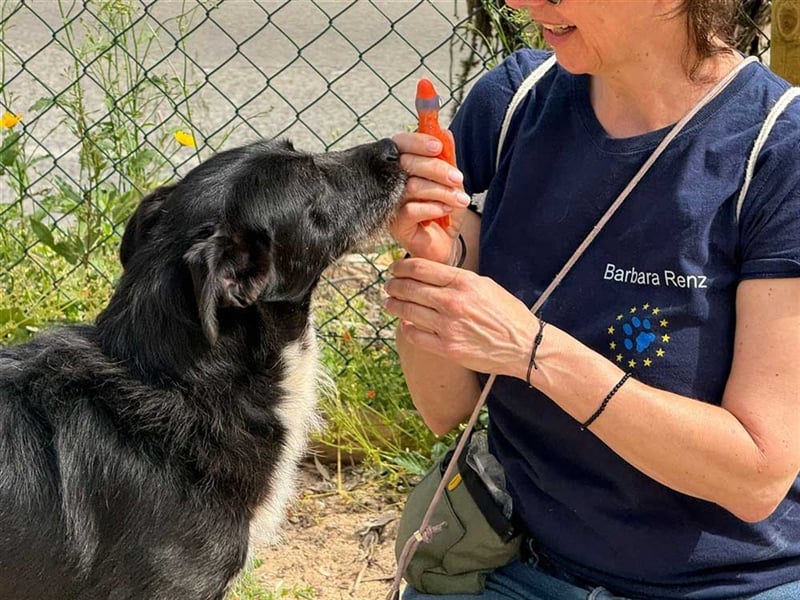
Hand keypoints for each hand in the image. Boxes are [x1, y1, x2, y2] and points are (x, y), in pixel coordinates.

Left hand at [384, 257, 537, 378]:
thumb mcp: (485, 286)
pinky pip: (416, 336)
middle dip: (394, 285)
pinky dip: (406, 328)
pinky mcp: (447, 348)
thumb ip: (458, 279)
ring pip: (408, 311)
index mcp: (464, 282)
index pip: (421, 268)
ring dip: (394, 305)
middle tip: (389, 286)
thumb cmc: (507, 314)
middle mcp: (454, 302)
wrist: (525, 346)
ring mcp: (449, 326)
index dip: (401, 266)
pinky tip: (405, 324)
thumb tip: (430, 273)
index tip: (394, 268)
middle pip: (410, 288)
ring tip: (390, 303)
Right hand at [389, 131, 470, 262]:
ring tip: (460, 200)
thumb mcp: (451, 182)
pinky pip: (410, 210)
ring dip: (441, 191)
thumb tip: (445, 132)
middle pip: (406, 164)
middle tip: (458, 178)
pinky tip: (445, 211)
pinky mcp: (395, 226)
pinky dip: (433, 208)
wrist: (446, 244)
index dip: (417, 142)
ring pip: (411, 187)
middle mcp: (390, 183)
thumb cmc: (444, 211)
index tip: (438, 146)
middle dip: (436, 169)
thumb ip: (447, 158)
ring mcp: (390, 205)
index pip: (400, 144)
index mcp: (402, 167)